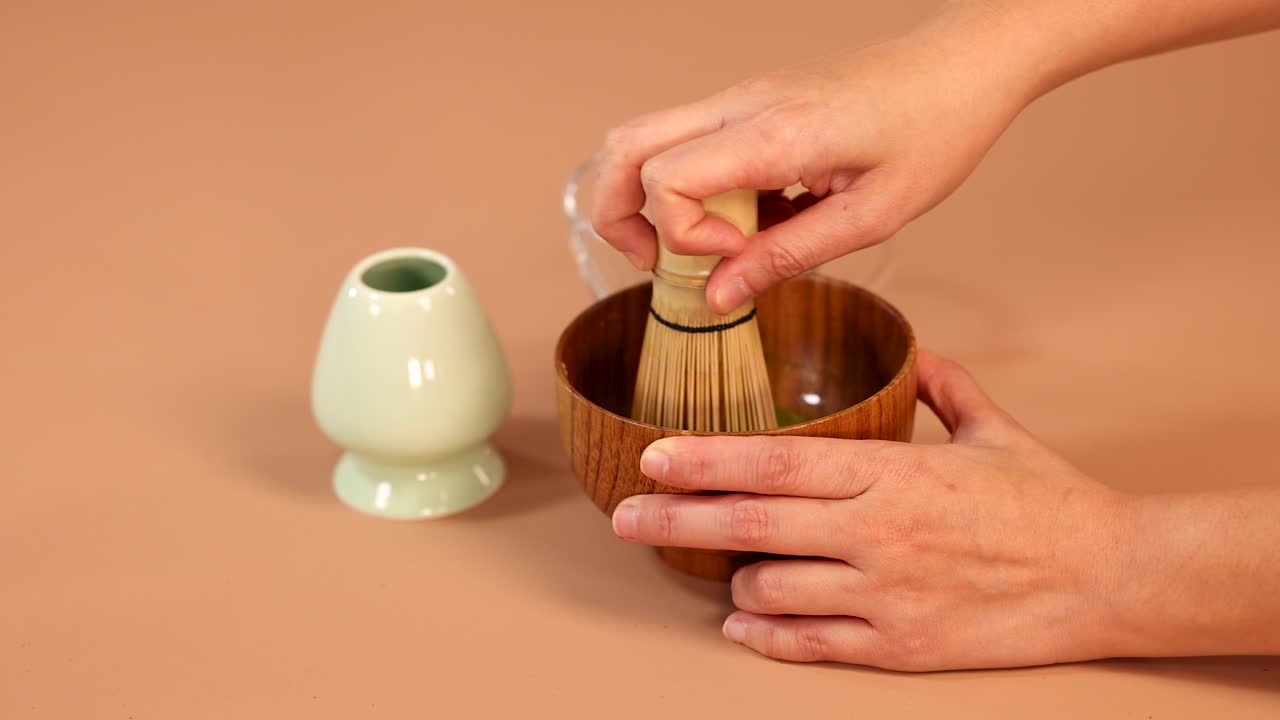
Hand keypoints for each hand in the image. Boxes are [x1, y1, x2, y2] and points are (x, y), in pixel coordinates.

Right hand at [590, 8, 1041, 313]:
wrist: (962, 67)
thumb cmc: (934, 132)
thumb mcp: (871, 216)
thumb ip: (786, 257)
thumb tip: (717, 297)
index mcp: (773, 131)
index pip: (664, 177)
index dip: (680, 235)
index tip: (730, 259)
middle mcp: (741, 104)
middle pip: (624, 145)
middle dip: (616, 213)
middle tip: (653, 263)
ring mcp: (742, 98)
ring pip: (648, 139)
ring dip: (655, 200)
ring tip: (707, 248)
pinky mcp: (752, 103)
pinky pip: (694, 144)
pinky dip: (698, 190)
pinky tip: (755, 222)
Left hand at [610, 349, 1134, 670]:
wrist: (1111, 577)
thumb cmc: (1050, 502)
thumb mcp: (994, 429)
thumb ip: (942, 386)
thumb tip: (912, 351)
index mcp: (892, 472)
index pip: (775, 463)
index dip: (704, 460)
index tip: (653, 456)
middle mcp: (876, 532)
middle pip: (752, 525)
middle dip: (676, 520)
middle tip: (624, 517)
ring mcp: (885, 594)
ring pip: (771, 588)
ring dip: (733, 577)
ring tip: (717, 567)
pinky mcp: (900, 644)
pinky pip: (811, 643)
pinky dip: (766, 634)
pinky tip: (743, 622)